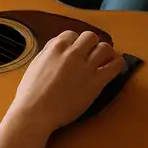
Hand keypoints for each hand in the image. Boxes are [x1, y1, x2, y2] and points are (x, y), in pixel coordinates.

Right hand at [9, 30, 125, 132]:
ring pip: (104, 48)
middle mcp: (73, 52)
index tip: (75, 51)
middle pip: (90, 37)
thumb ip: (48, 54)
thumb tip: (57, 50)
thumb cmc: (30, 93)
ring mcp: (86, 66)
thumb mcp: (36, 64)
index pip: (71, 35)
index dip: (74, 43)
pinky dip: (117, 64)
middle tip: (90, 55)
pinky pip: (115, 66)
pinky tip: (115, 67)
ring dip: (105, 52)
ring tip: (105, 60)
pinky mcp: (97, 81)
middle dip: (91, 45)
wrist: (36, 112)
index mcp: (56, 47)